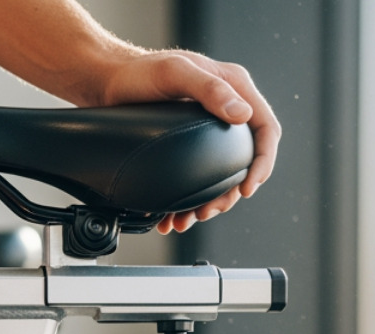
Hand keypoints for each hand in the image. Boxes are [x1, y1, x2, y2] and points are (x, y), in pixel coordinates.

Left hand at [93, 48, 280, 233]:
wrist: (109, 82)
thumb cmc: (140, 71)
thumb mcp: (175, 73)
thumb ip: (210, 89)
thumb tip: (243, 115)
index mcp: (234, 87)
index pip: (265, 128)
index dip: (262, 161)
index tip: (247, 189)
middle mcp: (226, 108)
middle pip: (245, 159)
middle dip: (229, 193)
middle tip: (208, 212)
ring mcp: (209, 128)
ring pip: (222, 174)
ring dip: (208, 202)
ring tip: (186, 220)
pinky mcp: (189, 143)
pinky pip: (199, 176)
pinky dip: (188, 201)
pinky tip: (173, 217)